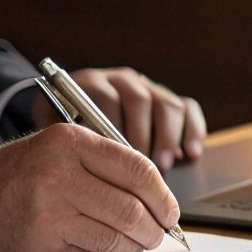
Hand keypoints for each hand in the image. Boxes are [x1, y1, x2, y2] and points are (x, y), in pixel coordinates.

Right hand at [0, 123, 179, 251]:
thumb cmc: (14, 177)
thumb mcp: (56, 151)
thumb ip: (103, 166)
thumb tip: (158, 199)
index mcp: (70, 141)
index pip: (138, 168)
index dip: (163, 195)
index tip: (170, 211)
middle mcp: (60, 171)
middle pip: (133, 206)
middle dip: (154, 227)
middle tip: (158, 235)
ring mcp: (49, 208)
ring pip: (118, 235)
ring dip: (134, 246)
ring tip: (135, 245)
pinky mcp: (41, 241)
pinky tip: (100, 250)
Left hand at [30, 66, 205, 171]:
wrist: (71, 117)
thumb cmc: (65, 137)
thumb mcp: (58, 135)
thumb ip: (68, 144)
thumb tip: (84, 165)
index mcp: (91, 84)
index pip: (107, 100)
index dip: (115, 130)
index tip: (116, 160)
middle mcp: (122, 81)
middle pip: (140, 101)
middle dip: (143, 138)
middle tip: (142, 169)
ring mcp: (148, 88)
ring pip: (167, 105)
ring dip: (168, 138)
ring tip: (164, 166)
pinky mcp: (168, 99)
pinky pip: (188, 108)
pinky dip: (193, 131)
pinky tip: (191, 154)